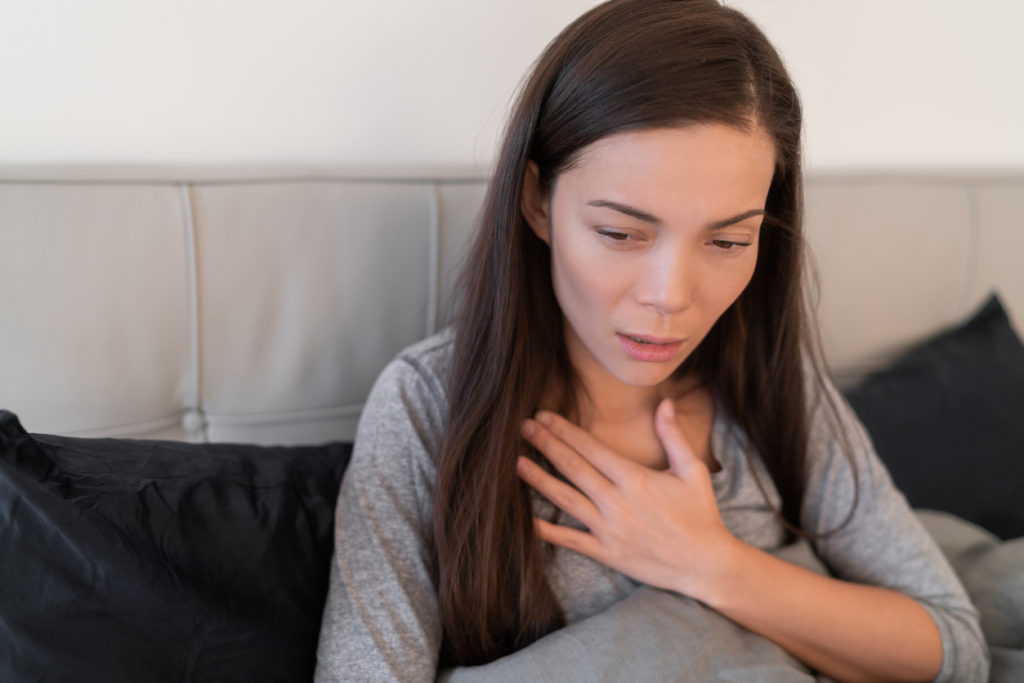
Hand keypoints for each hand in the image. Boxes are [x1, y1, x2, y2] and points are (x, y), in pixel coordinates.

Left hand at [517, 398, 738, 598]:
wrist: (704, 564)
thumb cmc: (700, 514)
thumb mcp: (692, 470)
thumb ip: (673, 435)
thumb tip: (665, 402)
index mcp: (635, 478)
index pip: (590, 447)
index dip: (564, 429)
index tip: (544, 415)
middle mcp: (616, 501)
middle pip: (572, 467)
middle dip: (545, 444)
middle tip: (523, 427)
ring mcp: (608, 528)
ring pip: (565, 499)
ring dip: (538, 479)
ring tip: (516, 462)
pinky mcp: (605, 552)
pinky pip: (569, 540)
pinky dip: (545, 529)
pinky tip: (525, 517)